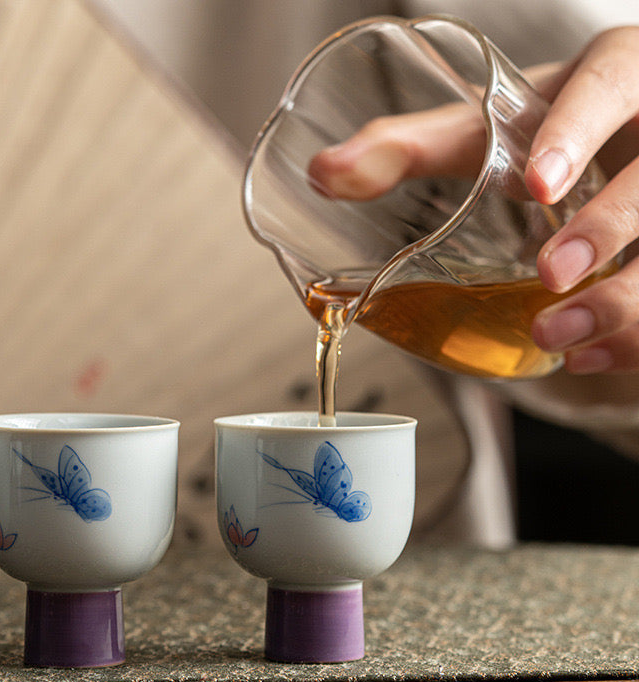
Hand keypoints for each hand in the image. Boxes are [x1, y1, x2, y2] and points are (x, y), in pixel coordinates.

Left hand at [308, 27, 638, 374]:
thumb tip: (323, 174)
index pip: (613, 79)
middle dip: (608, 227)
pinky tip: (591, 356)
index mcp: (615, 77)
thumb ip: (405, 148)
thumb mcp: (484, 133)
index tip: (538, 186)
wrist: (608, 157)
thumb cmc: (542, 137)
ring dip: (625, 302)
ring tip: (558, 336)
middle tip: (549, 273)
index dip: (581, 129)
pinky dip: (636, 337)